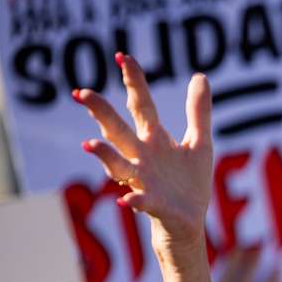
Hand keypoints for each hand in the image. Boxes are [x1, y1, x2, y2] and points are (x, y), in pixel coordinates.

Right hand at [74, 53, 212, 252]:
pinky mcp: (153, 205)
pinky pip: (140, 202)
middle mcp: (143, 158)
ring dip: (105, 155)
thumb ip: (198, 112)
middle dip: (101, 113)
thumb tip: (200, 76)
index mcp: (155, 141)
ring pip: (119, 165)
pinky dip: (133, 200)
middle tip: (81, 93)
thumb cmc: (189, 184)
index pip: (142, 106)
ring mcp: (144, 181)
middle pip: (119, 131)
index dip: (134, 82)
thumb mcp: (200, 144)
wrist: (188, 224)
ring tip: (90, 145)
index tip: (123, 57)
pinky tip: (126, 200)